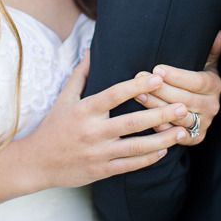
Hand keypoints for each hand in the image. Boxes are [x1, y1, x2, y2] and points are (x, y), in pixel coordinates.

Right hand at [26, 51, 188, 189]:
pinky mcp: (101, 171)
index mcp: (85, 110)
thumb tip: (92, 49)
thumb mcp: (64, 97)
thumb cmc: (54, 126)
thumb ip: (81, 74)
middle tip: (183, 107)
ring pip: (136, 146)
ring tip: (183, 130)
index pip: (115, 94)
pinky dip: (149, 158)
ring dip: (162, 139)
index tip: (158, 77)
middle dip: (160, 114)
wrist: (37, 162)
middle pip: (132, 122)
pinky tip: (165, 150)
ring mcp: (98, 153)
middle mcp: (93, 131)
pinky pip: (130, 164)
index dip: (138, 86)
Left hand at [134, 31, 220, 144]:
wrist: (203, 110)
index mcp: (215, 86)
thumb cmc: (199, 80)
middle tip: (140, 78)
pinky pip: (174, 133)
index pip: (196, 81)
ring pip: (177, 116)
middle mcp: (212, 106)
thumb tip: (220, 33)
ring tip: (138, 95)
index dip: (177, 76)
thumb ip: (211, 50)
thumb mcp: (207, 64)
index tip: (157, 68)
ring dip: (156, 106)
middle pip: (185, 99)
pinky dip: (158, 126)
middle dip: (161, 89)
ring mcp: (204, 124)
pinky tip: (143, 116)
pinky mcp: (194, 138)